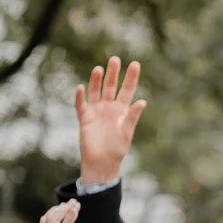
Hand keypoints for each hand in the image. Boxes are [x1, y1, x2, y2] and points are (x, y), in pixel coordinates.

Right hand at [35, 201, 76, 222]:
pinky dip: (69, 219)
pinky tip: (75, 211)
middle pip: (48, 217)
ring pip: (54, 220)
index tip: (65, 205)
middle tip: (72, 201)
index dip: (54, 211)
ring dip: (66, 210)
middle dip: (61, 207)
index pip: (45, 221)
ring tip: (75, 203)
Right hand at [74, 57, 145, 183]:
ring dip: (96, 81)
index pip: (127, 90)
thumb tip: (142, 101)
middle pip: (110, 86)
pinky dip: (80, 97)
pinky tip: (81, 88)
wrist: (102, 162)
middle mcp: (108, 108)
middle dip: (113, 74)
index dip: (131, 77)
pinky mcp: (84, 119)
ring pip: (95, 92)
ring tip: (99, 69)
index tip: (135, 64)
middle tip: (115, 59)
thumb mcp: (127, 131)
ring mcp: (96, 112)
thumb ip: (133, 116)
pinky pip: (81, 105)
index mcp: (122, 110)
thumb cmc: (117, 149)